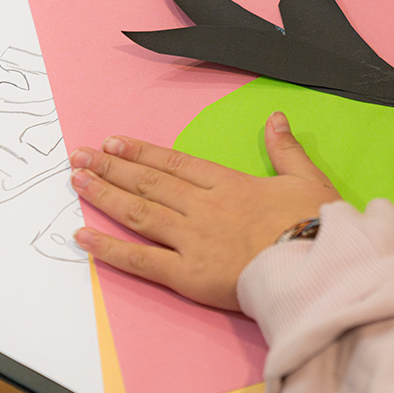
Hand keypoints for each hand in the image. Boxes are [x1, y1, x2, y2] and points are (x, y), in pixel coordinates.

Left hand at [70, 111, 340, 310]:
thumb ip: (285, 149)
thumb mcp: (307, 179)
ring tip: (77, 181)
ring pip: (139, 213)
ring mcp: (191, 240)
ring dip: (105, 195)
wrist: (316, 270)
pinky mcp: (187, 275)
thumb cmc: (316, 227)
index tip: (114, 142)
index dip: (142, 152)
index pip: (176, 164)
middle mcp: (203, 207)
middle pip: (150, 183)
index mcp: (230, 185)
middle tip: (79, 155)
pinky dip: (109, 248)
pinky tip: (82, 236)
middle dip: (111, 167)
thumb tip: (275, 117)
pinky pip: (140, 260)